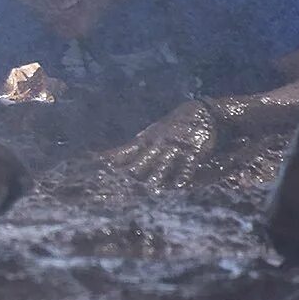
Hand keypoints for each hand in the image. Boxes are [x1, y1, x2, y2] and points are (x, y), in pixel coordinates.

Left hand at [101, 99, 217, 189]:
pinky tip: (180, 184)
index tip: (99, 166)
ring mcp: (175, 148)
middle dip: (132, 172)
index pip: (125, 152)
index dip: (112, 160)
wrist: (199, 112)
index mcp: (146, 141)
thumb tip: (109, 158)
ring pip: (163, 164)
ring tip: (151, 188)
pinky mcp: (194, 151)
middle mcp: (158, 145)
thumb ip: (133, 147)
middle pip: (142, 161)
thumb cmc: (171, 127)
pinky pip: (187, 165)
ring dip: (157, 176)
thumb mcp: (150, 134)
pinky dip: (183, 174)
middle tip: (122, 184)